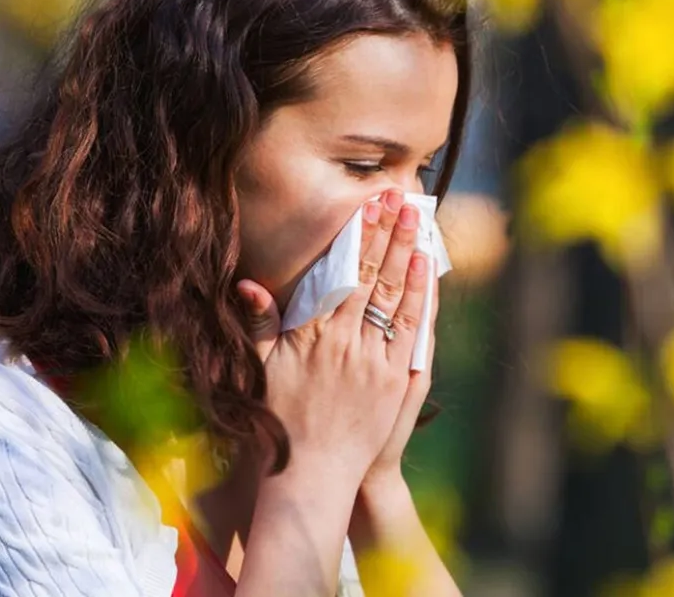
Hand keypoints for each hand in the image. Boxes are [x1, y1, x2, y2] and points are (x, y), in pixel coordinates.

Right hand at [235, 189, 428, 487]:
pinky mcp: (395, 380)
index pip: (339, 274)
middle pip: (371, 276)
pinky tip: (424, 268)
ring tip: (415, 220)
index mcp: (311, 335)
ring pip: (394, 295)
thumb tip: (249, 285)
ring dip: (406, 254)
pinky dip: (419, 296)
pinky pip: (410, 329)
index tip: (367, 207)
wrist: (312, 474)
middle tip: (399, 198)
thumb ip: (259, 324)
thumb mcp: (261, 369)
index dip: (356, 237)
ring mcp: (373, 361)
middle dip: (386, 233)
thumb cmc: (281, 421)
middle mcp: (345, 342)